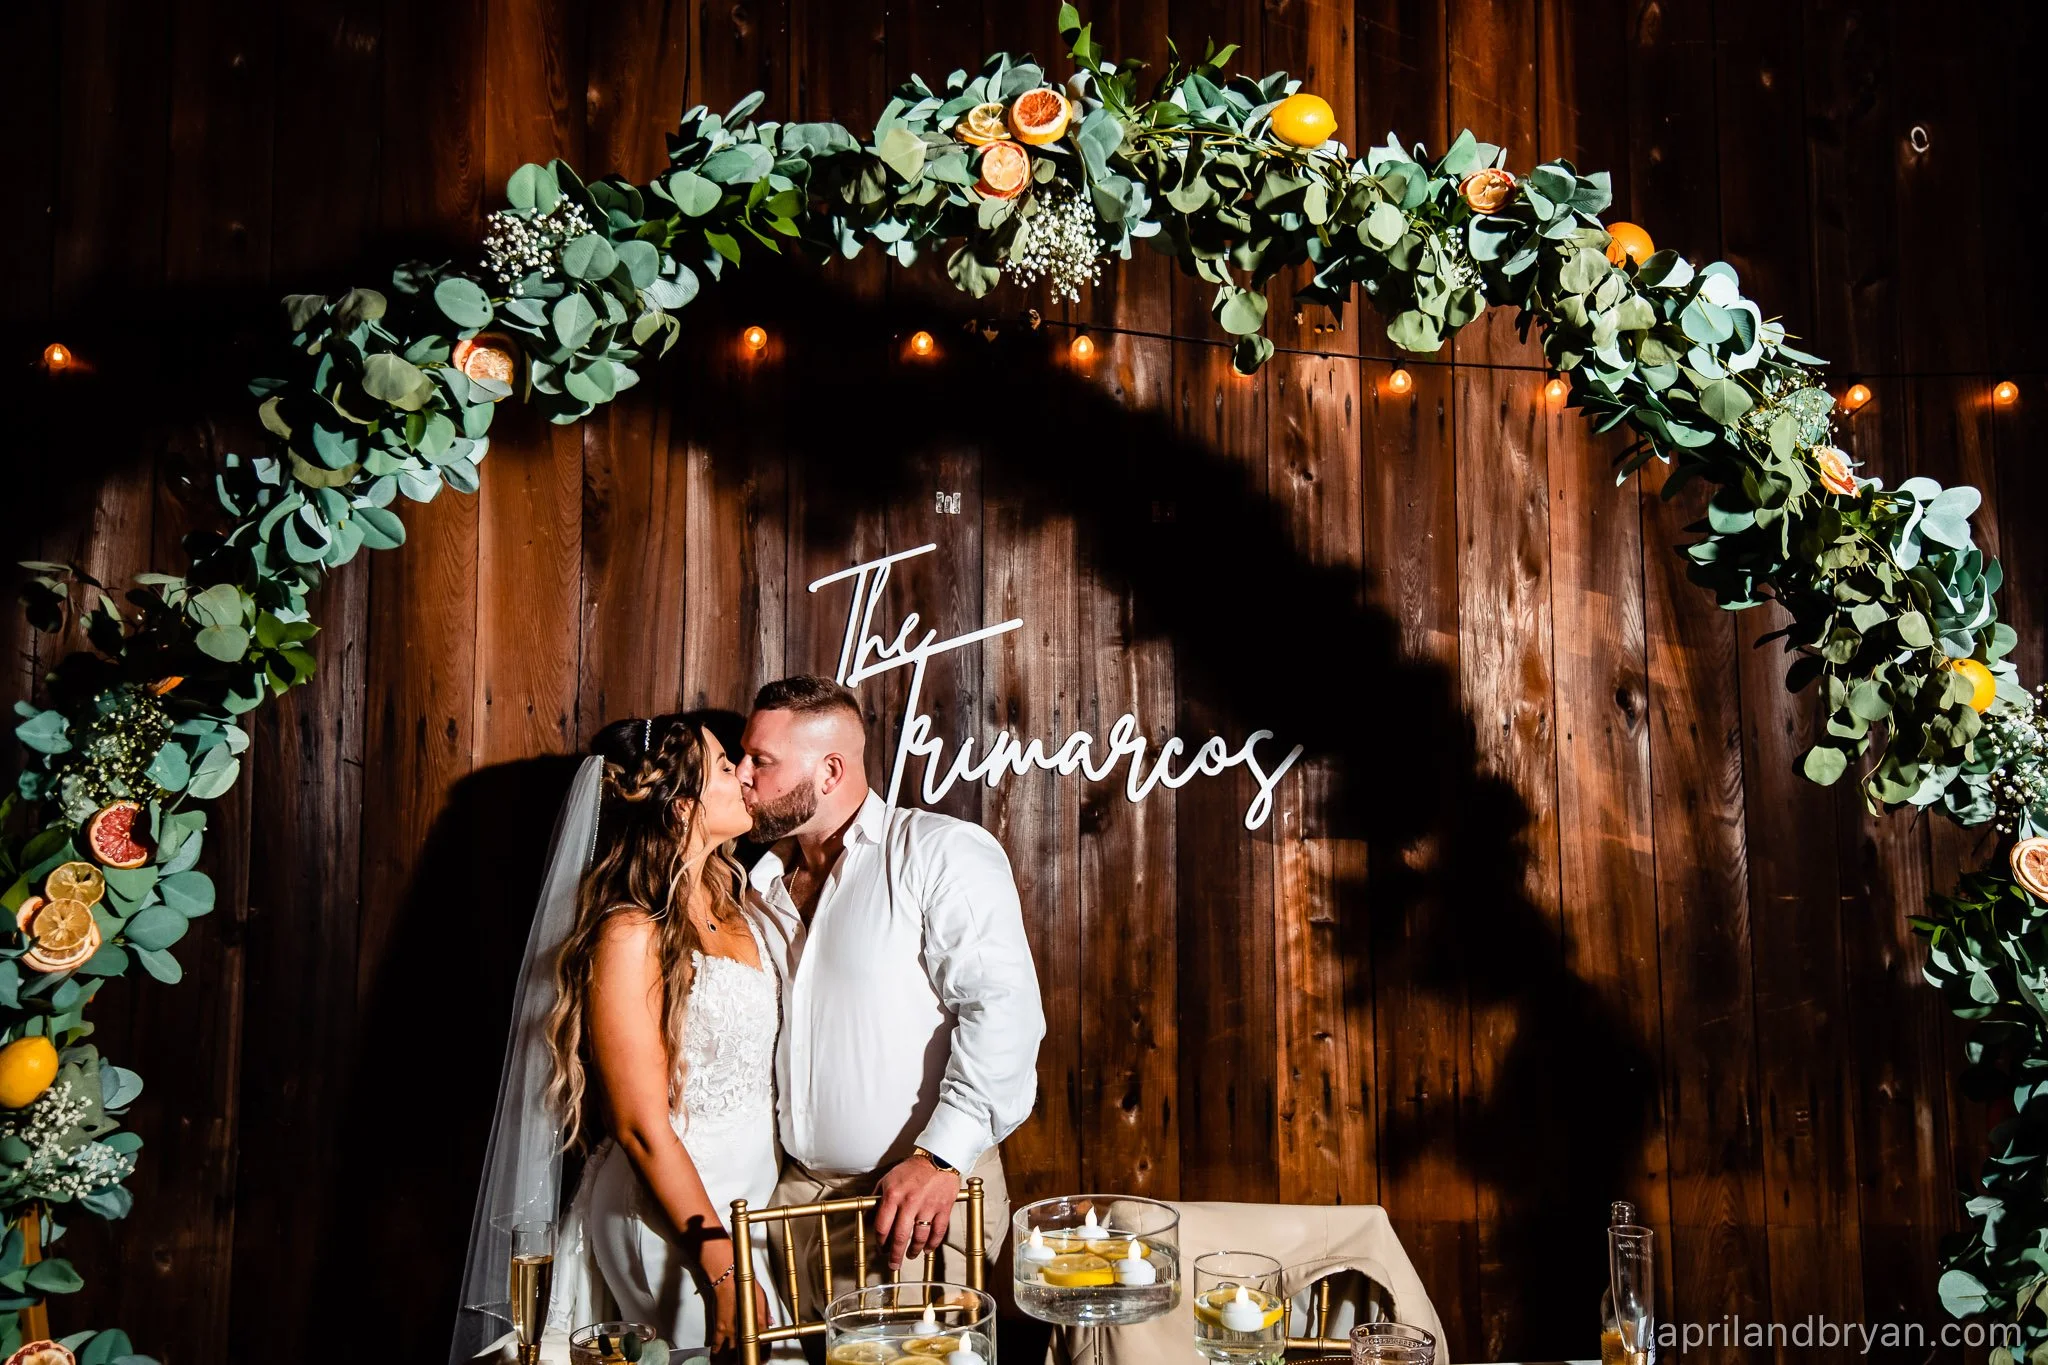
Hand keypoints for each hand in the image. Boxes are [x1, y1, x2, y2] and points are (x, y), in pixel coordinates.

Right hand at [705, 1261, 771, 1361]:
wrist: (729, 1280)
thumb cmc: (746, 1285)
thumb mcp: (763, 1299)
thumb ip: (767, 1313)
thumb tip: (770, 1322)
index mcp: (760, 1323)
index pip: (764, 1346)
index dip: (765, 1355)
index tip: (764, 1358)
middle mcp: (746, 1330)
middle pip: (748, 1353)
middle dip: (748, 1360)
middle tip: (749, 1362)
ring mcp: (732, 1331)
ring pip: (732, 1353)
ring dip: (732, 1361)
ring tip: (733, 1364)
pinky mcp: (720, 1329)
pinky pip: (717, 1346)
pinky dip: (715, 1353)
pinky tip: (716, 1358)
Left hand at [873, 1152, 961, 1267]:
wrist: (939, 1157)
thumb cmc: (912, 1168)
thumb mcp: (889, 1178)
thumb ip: (879, 1197)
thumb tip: (871, 1215)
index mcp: (893, 1195)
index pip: (883, 1226)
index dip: (880, 1241)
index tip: (881, 1248)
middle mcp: (910, 1203)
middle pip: (900, 1237)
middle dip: (895, 1254)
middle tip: (893, 1265)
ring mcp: (928, 1207)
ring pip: (920, 1237)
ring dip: (914, 1250)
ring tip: (910, 1255)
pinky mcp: (943, 1208)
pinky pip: (938, 1232)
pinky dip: (933, 1244)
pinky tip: (928, 1249)